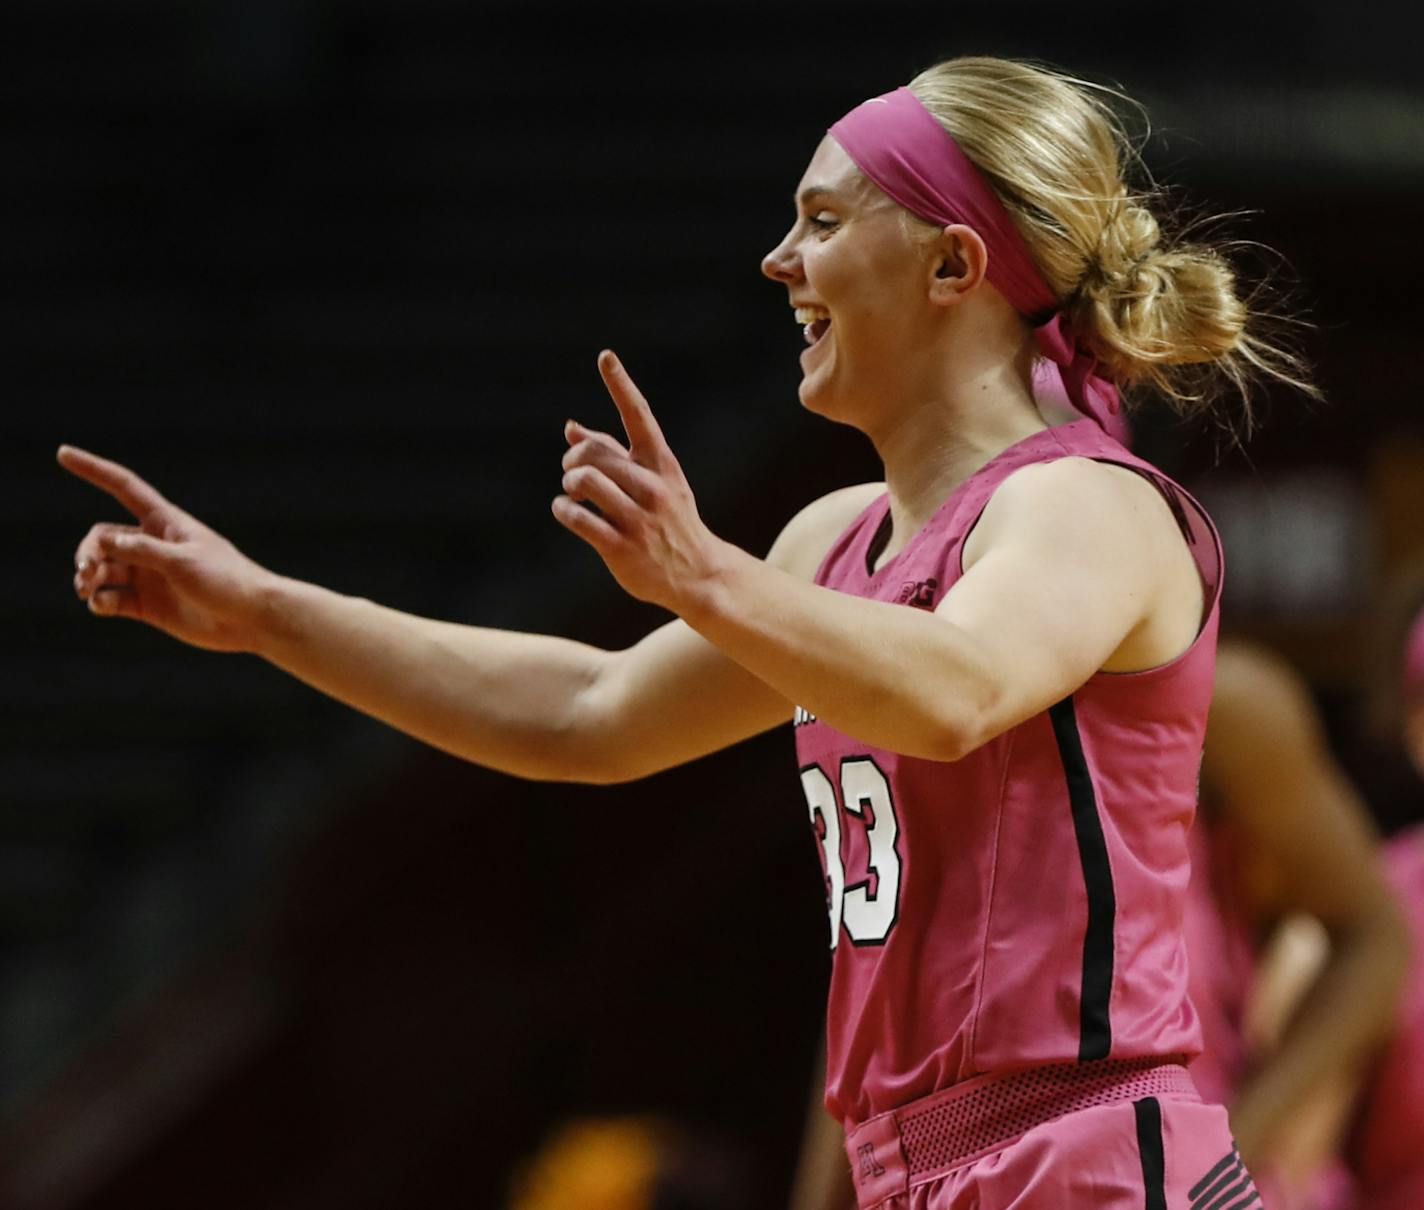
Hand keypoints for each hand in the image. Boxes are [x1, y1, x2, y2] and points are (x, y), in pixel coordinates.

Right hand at [58, 445, 278, 652]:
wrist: (250, 618)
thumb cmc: (225, 580)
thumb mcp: (182, 561)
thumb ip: (142, 551)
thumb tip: (103, 543)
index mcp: (165, 523)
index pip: (123, 488)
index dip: (93, 470)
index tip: (62, 453)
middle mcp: (152, 546)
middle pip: (102, 538)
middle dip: (87, 551)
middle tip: (87, 570)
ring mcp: (149, 576)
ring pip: (103, 569)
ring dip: (88, 577)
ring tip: (87, 588)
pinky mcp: (148, 604)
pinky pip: (111, 598)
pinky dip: (100, 601)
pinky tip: (101, 605)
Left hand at [552, 350, 728, 613]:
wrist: (699, 574)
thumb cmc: (670, 521)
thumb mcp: (652, 482)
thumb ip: (611, 454)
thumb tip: (571, 428)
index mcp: (661, 464)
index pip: (640, 416)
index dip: (621, 385)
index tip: (606, 356)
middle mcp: (652, 487)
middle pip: (595, 453)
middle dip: (574, 459)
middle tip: (573, 473)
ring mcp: (638, 518)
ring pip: (585, 481)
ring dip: (570, 485)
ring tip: (574, 494)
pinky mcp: (621, 547)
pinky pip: (578, 519)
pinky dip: (564, 510)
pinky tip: (567, 511)